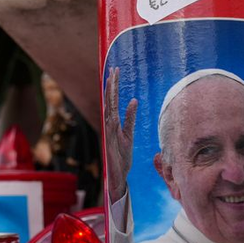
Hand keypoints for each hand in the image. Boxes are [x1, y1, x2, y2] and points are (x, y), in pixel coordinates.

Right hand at [104, 68, 137, 202]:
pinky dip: (115, 118)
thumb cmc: (122, 154)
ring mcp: (109, 132)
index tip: (115, 71)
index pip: (113, 99)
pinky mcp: (111, 142)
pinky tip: (121, 108)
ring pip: (109, 110)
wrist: (118, 173)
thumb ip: (130, 117)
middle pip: (110, 101)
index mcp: (113, 121)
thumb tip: (134, 100)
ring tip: (112, 81)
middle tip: (114, 69)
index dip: (114, 85)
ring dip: (111, 96)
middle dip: (111, 85)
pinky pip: (114, 128)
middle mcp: (109, 124)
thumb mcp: (129, 133)